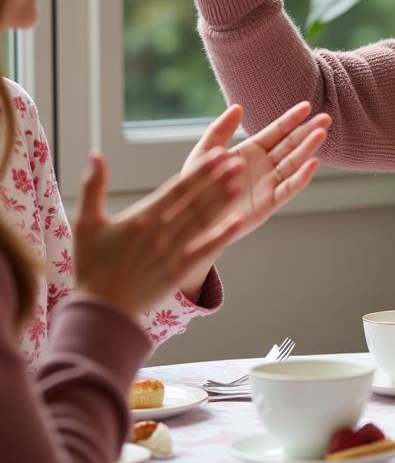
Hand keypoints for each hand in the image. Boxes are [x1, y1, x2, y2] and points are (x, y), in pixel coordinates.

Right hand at [73, 149, 243, 318]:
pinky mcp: (178, 271)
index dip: (200, 170)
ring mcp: (171, 252)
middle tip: (240, 161)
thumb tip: (96, 155)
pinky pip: (204, 250)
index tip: (218, 154)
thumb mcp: (86, 223)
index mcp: (141, 218)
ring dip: (222, 202)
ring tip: (240, 183)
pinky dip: (222, 236)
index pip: (177, 188)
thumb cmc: (92, 265)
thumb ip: (93, 187)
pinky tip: (238, 221)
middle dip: (218, 180)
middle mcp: (160, 233)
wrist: (100, 308)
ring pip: (202, 221)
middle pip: (195, 201)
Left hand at [183, 102, 329, 240]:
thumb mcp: (204, 153)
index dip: (292, 119)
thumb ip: (220, 129)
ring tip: (321, 134)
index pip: (277, 131)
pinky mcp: (268, 204)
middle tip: (326, 119)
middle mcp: (265, 166)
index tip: (307, 106)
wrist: (193, 220)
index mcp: (252, 151)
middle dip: (308, 131)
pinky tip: (313, 163)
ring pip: (293, 163)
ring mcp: (269, 184)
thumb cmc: (196, 187)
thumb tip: (238, 107)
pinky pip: (288, 188)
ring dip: (308, 149)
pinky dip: (301, 177)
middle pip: (291, 145)